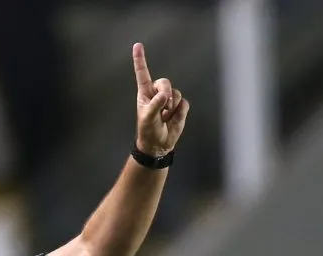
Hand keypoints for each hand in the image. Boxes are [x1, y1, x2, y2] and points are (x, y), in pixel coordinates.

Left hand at [132, 43, 189, 157]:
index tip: (137, 45)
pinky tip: (173, 119)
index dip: (140, 60)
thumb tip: (165, 94)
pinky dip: (180, 113)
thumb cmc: (148, 130)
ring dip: (172, 106)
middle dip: (166, 92)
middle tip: (164, 108)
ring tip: (166, 117)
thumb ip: (155, 104)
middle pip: (165, 82)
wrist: (158, 144)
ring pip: (176, 93)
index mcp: (145, 93)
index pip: (143, 73)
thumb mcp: (147, 118)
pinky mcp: (180, 108)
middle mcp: (157, 93)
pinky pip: (184, 104)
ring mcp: (169, 100)